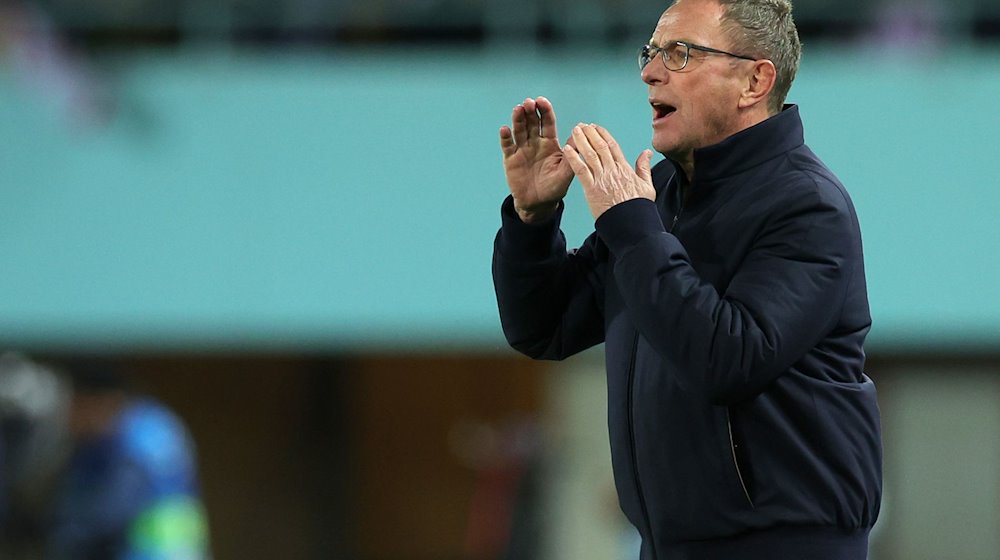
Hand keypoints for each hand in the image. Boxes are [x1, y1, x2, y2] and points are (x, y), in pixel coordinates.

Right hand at [499, 97, 574, 222]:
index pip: (547, 123)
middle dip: (530, 112)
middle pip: (531, 123)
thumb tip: (580, 134)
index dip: (545, 111)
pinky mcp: (511, 159)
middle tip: (528, 103)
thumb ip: (572, 154)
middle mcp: (535, 143)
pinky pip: (507, 146)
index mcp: (549, 143)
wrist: (538, 204)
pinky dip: (505, 137)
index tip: (542, 101)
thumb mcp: (566, 172)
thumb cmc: (555, 188)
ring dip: (518, 119)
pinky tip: (505, 129)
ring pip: (519, 130)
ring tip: (518, 109)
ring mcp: (522, 150)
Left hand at [563, 124, 654, 219]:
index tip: (596, 127)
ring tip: (575, 130)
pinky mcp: (592, 189)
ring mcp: (601, 179)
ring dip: (581, 140)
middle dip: (590, 133)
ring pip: (589, 154)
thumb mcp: (647, 186)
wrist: (631, 224)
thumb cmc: (639, 208)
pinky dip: (573, 158)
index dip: (603, 134)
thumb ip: (644, 167)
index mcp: (624, 169)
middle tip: (582, 125)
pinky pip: (580, 170)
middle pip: (599, 146)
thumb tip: (646, 152)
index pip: (612, 145)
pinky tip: (567, 149)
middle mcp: (612, 170)